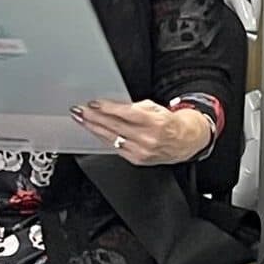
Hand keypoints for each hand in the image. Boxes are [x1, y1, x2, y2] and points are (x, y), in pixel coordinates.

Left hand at [72, 99, 211, 164]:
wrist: (184, 141)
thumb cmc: (168, 122)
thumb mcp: (155, 108)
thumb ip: (135, 108)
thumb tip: (112, 107)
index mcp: (154, 122)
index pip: (126, 114)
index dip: (107, 108)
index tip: (93, 103)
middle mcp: (148, 138)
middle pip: (115, 126)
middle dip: (94, 117)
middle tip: (79, 110)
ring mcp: (141, 151)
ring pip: (112, 138)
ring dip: (94, 128)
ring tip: (82, 120)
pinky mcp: (137, 160)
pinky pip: (116, 148)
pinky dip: (104, 138)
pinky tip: (95, 132)